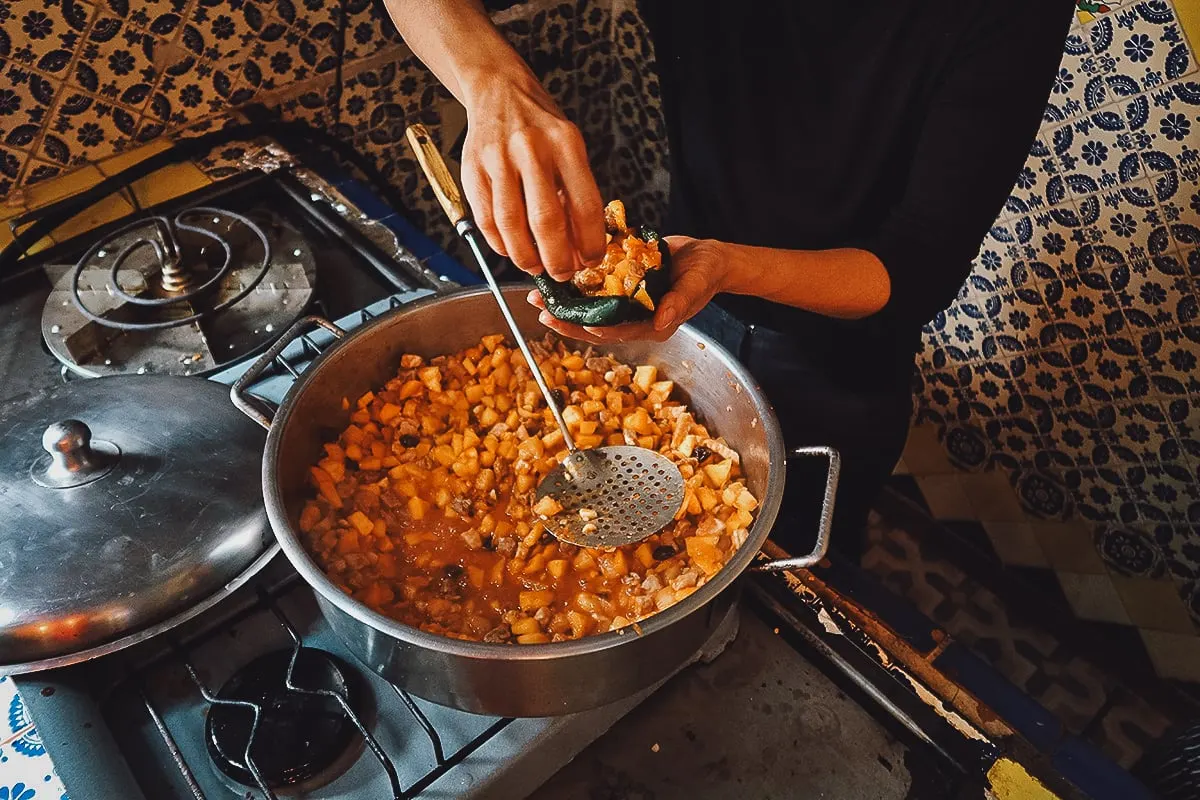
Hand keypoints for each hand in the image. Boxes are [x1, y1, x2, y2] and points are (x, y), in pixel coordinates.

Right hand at [460, 72, 605, 279]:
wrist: (499, 91)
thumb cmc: (540, 126)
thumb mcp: (569, 147)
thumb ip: (575, 191)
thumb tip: (580, 246)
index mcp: (565, 144)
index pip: (585, 206)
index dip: (589, 243)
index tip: (590, 260)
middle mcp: (531, 149)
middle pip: (546, 220)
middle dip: (557, 258)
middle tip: (561, 273)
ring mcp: (498, 159)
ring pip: (511, 224)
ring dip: (525, 256)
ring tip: (535, 266)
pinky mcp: (472, 169)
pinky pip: (486, 218)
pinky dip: (499, 242)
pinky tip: (510, 249)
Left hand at [527, 237, 733, 343]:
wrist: (707, 258)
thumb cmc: (706, 273)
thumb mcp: (696, 285)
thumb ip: (679, 303)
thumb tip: (661, 323)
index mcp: (651, 325)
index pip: (618, 332)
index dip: (597, 329)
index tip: (578, 322)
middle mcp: (633, 318)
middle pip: (595, 325)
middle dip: (566, 320)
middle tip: (542, 312)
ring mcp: (624, 303)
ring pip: (588, 309)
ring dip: (563, 304)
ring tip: (538, 296)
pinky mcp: (619, 286)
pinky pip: (593, 290)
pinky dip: (573, 285)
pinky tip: (554, 276)